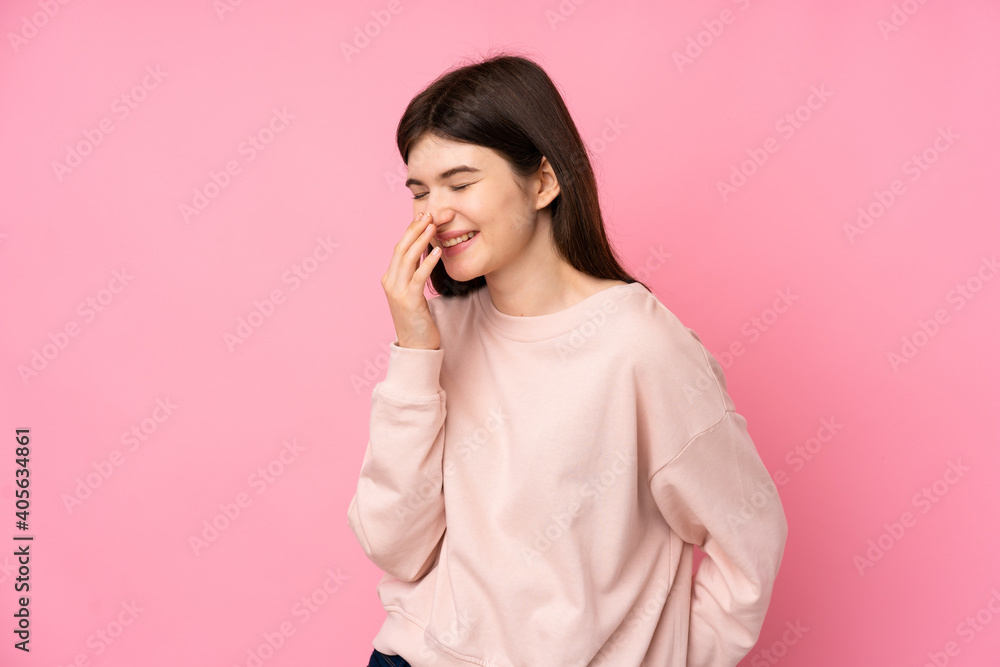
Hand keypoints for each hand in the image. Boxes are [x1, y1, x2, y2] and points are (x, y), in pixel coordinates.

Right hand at [381, 212, 441, 349]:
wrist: (416, 346)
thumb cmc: (418, 319)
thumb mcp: (412, 292)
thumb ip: (414, 273)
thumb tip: (424, 251)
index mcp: (390, 278)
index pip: (399, 247)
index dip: (411, 230)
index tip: (424, 215)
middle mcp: (390, 282)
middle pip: (401, 248)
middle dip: (415, 229)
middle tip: (430, 214)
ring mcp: (397, 292)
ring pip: (407, 259)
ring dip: (421, 240)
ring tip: (433, 226)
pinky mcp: (409, 302)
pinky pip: (418, 277)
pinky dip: (428, 262)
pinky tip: (438, 252)